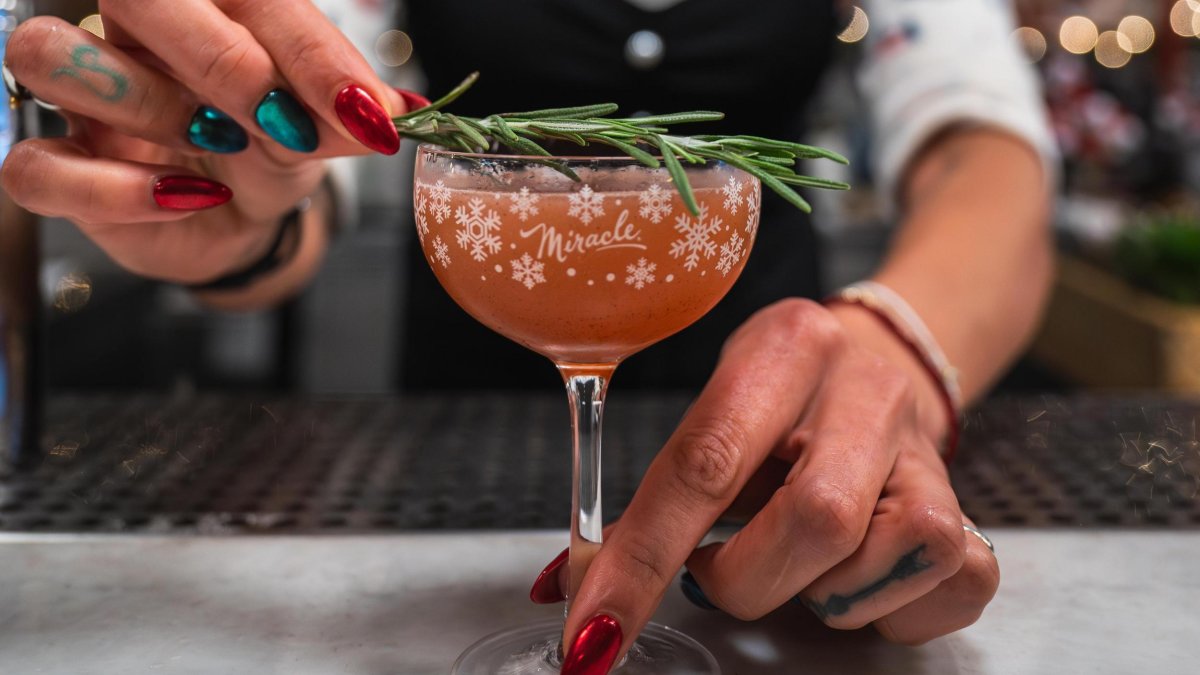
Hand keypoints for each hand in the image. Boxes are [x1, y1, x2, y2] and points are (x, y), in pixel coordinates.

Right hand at [1, 2, 418, 283]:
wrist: (245, 221)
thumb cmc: (272, 149)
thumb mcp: (318, 129)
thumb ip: (341, 112)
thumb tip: (390, 111)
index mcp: (204, 4)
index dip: (304, 47)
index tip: (364, 108)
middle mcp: (132, 34)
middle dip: (217, 57)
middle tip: (279, 117)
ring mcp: (84, 99)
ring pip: (51, 57)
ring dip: (152, 106)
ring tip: (222, 144)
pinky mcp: (60, 169)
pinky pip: (39, 167)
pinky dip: (117, 189)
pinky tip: (185, 197)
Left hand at [531, 299, 998, 671]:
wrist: (884, 357)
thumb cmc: (777, 396)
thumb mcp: (714, 412)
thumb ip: (653, 499)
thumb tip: (570, 589)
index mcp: (784, 349)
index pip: (705, 463)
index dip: (643, 559)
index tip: (595, 628)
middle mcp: (865, 392)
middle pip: (814, 522)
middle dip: (746, 580)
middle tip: (719, 572)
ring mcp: (927, 451)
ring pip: (882, 561)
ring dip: (818, 594)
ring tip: (796, 561)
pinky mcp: (966, 503)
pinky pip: (951, 585)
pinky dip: (889, 609)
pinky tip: (857, 577)